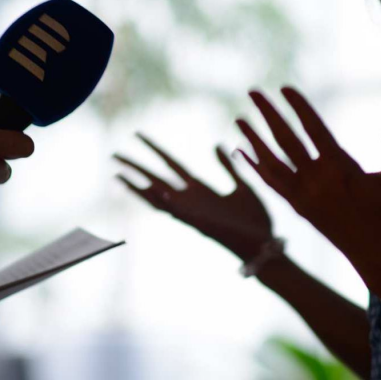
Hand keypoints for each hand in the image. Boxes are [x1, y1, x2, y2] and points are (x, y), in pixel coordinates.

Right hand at [114, 132, 273, 260]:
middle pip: (155, 178)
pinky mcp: (199, 224)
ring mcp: (192, 213)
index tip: (137, 134)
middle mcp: (190, 200)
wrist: (267, 246)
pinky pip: (178, 212)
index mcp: (199, 189)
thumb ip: (228, 166)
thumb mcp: (243, 186)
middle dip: (135, 167)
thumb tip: (217, 144)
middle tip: (113, 154)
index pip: (170, 164)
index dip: (154, 148)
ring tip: (118, 174)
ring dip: (138, 186)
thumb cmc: (256, 220)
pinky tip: (153, 191)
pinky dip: (165, 202)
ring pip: (158, 197)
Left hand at [233, 85, 380, 283]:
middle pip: (286, 141)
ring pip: (271, 163)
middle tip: (253, 92)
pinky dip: (254, 166)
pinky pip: (270, 184)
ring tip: (238, 119)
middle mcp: (317, 181)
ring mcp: (303, 196)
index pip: (314, 130)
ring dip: (253, 139)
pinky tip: (240, 151)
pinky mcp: (297, 207)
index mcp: (341, 170)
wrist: (378, 256)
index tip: (284, 88)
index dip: (299, 108)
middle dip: (268, 115)